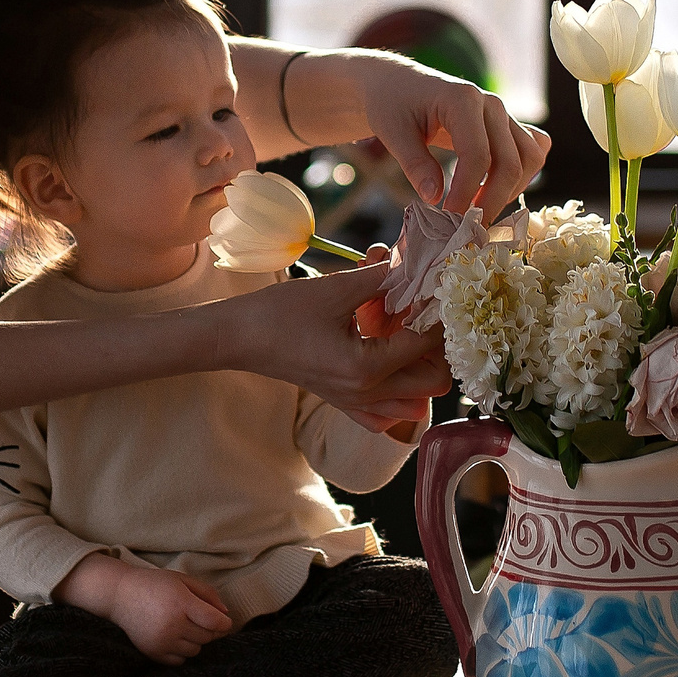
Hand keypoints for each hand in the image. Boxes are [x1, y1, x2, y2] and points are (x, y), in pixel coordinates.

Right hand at [59, 556, 233, 664]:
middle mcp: (172, 625)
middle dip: (210, 630)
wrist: (120, 596)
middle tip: (201, 620)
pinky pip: (180, 661)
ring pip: (195, 651)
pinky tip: (175, 637)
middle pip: (207, 637)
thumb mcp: (182, 580)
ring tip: (185, 627)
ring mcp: (162, 641)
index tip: (225, 621)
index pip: (214, 622)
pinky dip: (182, 652)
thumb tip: (226, 614)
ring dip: (196, 641)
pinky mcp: (153, 653)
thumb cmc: (154, 584)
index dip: (225, 624)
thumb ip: (208, 594)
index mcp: (181, 603)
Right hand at [225, 262, 449, 434]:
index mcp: (366, 368)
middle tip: (427, 314)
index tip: (438, 290)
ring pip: (415, 399)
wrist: (239, 338)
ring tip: (408, 334)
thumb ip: (382, 279)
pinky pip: (386, 411)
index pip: (426, 344)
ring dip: (421, 368)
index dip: (438, 314)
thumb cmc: (280, 313)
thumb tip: (415, 265)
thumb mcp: (336, 289)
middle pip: (434, 383)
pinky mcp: (343, 402)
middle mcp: (366, 394)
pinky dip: (397, 390)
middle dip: (438, 346)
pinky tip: (386, 359)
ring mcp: (354, 403)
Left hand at [347, 54, 549, 220]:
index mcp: (463, 100)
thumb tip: (434, 198)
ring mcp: (504, 114)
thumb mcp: (392, 131)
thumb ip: (414, 163)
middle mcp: (491, 104)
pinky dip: (524, 174)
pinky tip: (496, 190)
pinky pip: (533, 149)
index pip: (478, 156)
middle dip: (492, 201)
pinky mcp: (507, 125)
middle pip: (510, 162)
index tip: (450, 218)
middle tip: (469, 227)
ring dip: (511, 190)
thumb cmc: (393, 105)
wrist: (399, 85)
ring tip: (480, 210)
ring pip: (530, 158)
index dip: (466, 192)